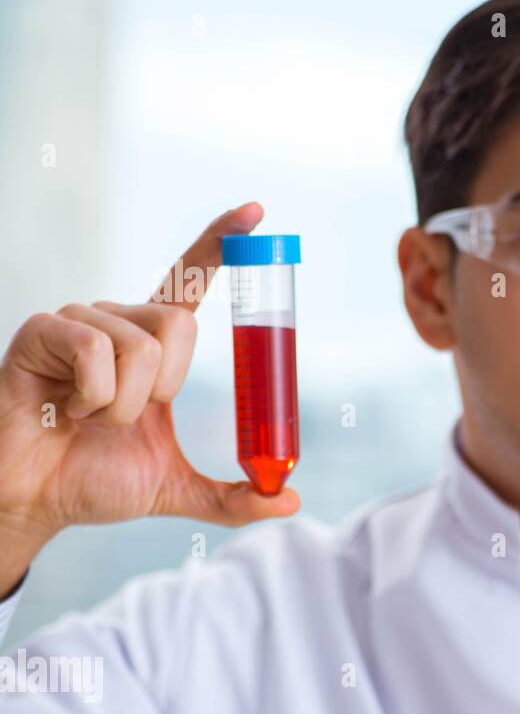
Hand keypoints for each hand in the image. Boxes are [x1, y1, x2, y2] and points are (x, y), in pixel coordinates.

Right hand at [0, 203, 299, 591]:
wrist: (36, 499)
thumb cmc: (93, 479)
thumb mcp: (175, 489)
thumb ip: (232, 498)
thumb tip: (290, 502)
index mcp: (154, 343)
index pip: (191, 279)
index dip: (221, 241)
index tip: (256, 210)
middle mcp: (119, 320)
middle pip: (181, 323)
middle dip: (166, 387)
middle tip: (129, 415)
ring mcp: (79, 320)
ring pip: (142, 346)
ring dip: (125, 404)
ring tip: (89, 417)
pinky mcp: (42, 331)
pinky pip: (96, 351)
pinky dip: (92, 396)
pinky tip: (65, 408)